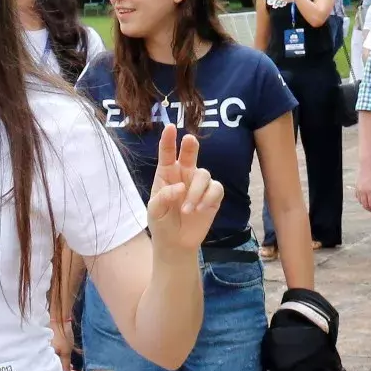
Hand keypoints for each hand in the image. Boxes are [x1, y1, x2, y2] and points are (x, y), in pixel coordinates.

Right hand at [50, 318, 81, 370]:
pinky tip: (71, 365)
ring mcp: (52, 353)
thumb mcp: (66, 351)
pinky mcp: (55, 349)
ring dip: (69, 369)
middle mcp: (48, 357)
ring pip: (60, 365)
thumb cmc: (62, 335)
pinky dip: (65, 363)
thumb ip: (66, 364)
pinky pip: (59, 359)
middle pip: (59, 369)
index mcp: (49, 358)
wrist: (59, 321)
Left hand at [145, 125, 223, 253]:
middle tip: (189, 139)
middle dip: (190, 145)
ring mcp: (199, 184)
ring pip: (204, 174)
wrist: (176, 242)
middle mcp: (184, 174)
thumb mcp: (154, 211)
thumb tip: (180, 187)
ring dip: (196, 192)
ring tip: (187, 210)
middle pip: (190, 153)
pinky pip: (216, 188)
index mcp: (167, 174)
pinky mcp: (213, 196)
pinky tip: (200, 209)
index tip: (170, 127)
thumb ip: (163, 197)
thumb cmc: (161, 222)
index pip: (167, 153)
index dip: (168, 140)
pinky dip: (208, 198)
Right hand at [356, 156, 370, 214]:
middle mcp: (363, 191)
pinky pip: (357, 197)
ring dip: (365, 205)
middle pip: (365, 205)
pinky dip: (361, 200)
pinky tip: (365, 200)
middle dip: (370, 209)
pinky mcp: (356, 187)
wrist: (367, 164)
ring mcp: (358, 189)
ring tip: (370, 206)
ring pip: (360, 202)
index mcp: (370, 191)